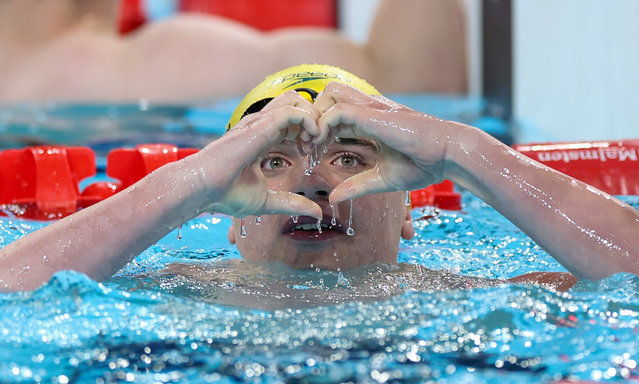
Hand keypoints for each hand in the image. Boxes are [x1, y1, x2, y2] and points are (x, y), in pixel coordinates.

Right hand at [194, 91, 322, 218]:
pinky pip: (292, 111)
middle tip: (316, 145)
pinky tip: (309, 141)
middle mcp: (262, 125)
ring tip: (312, 142)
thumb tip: (317, 213)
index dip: (308, 132)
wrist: (203, 189)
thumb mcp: (267, 200)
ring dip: (312, 119)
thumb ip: (292, 203)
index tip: (311, 154)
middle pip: (297, 103)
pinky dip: (308, 122)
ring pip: (296, 100)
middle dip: (314, 120)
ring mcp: (260, 122)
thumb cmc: (226, 194)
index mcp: (263, 137)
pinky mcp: (260, 126)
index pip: (293, 120)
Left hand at [314, 82, 457, 203]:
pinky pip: (338, 110)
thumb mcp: (383, 178)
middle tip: (308, 145)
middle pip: (328, 94)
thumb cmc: (425, 164)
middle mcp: (369, 108)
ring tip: (314, 143)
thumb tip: (333, 199)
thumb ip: (358, 186)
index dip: (318, 130)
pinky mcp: (375, 115)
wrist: (449, 154)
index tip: (313, 154)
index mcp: (371, 120)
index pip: (334, 112)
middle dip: (311, 116)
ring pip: (330, 93)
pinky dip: (323, 124)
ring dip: (316, 116)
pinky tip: (322, 144)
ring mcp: (372, 108)